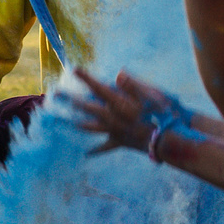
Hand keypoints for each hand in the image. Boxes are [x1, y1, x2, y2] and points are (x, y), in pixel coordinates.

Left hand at [68, 67, 183, 156]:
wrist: (167, 142)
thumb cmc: (161, 116)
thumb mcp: (152, 96)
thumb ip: (132, 84)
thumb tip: (118, 73)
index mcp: (119, 104)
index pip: (99, 88)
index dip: (86, 78)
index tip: (73, 69)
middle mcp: (113, 118)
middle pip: (87, 107)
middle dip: (71, 99)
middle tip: (56, 94)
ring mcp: (115, 131)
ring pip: (91, 127)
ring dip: (76, 122)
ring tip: (63, 121)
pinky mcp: (120, 142)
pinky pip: (104, 147)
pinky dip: (95, 150)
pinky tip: (85, 154)